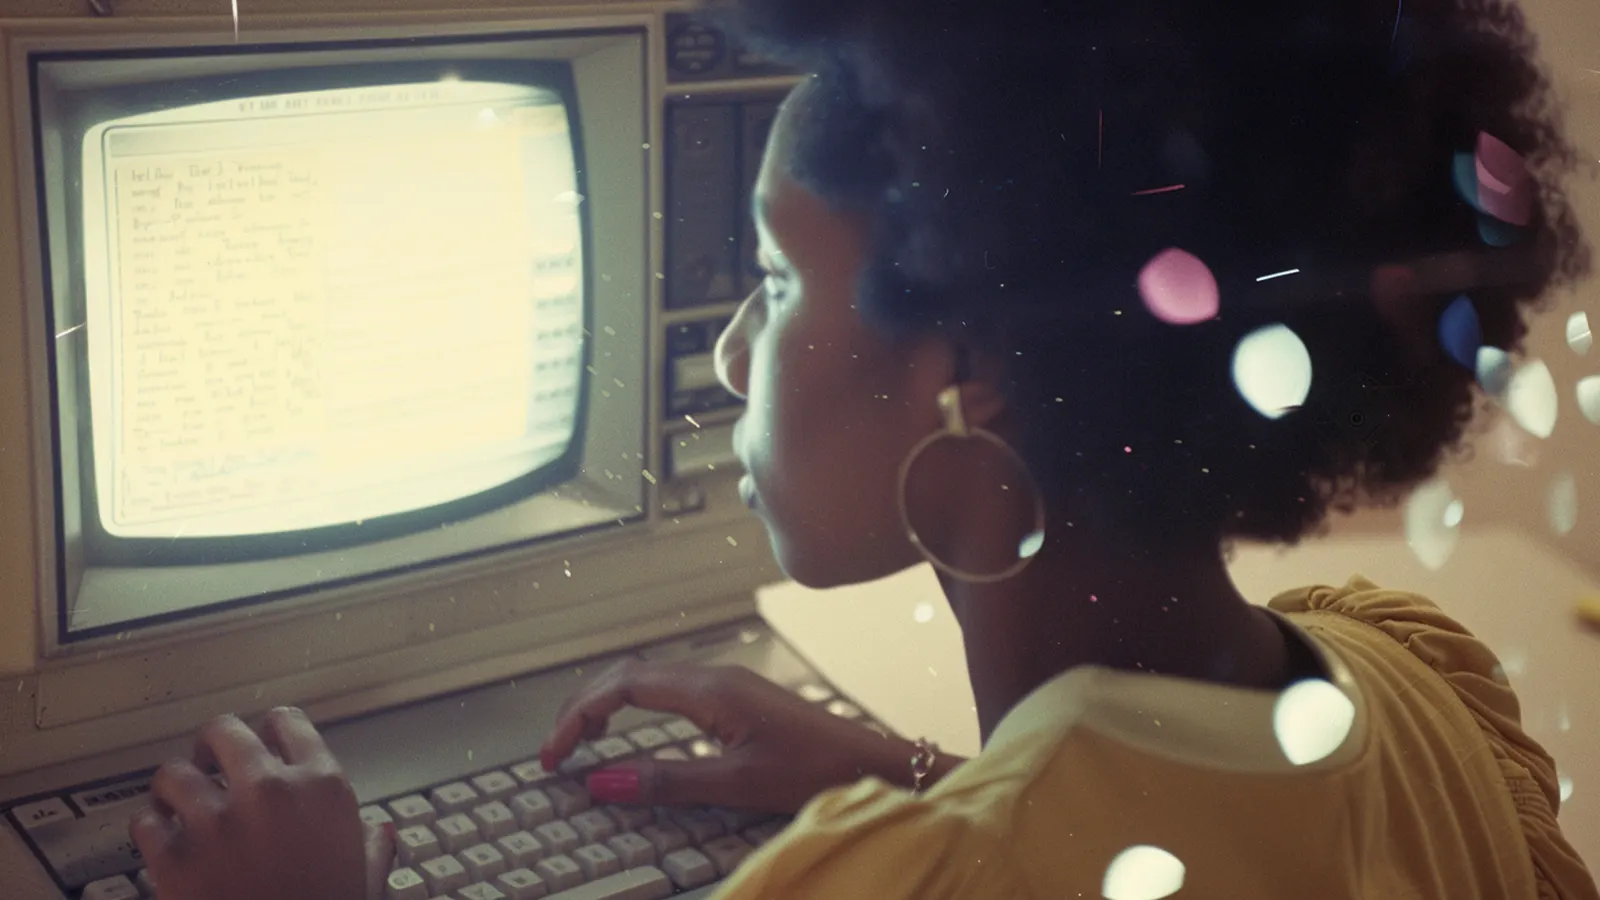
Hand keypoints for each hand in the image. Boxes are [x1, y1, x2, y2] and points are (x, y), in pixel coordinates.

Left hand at [127, 708, 393, 899]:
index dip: (269, 732)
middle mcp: (270, 791)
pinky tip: (162, 840)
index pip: (287, 722)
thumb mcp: (363, 876)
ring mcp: (218, 822)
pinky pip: (145, 821)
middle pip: (223, 731)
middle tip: (210, 765)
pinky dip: (150, 829)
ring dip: (174, 788)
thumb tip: (379, 834)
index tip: (260, 744)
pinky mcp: (175, 858)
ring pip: (174, 772)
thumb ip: (370, 846)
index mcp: (322, 787)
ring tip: (177, 803)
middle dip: (212, 747)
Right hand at [540, 661, 929, 813]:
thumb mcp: (734, 783)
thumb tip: (602, 780)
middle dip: (583, 707)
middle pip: (627, 676)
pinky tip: (631, 734)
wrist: (870, 763)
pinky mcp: (736, 698)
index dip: (578, 716)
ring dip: (607, 705)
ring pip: (647, 680)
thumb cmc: (814, 769)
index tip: (554, 755)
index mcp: (709, 689)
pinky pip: (669, 691)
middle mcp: (714, 677)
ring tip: (580, 741)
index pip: (621, 686)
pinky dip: (635, 709)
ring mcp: (725, 685)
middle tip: (556, 750)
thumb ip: (666, 780)